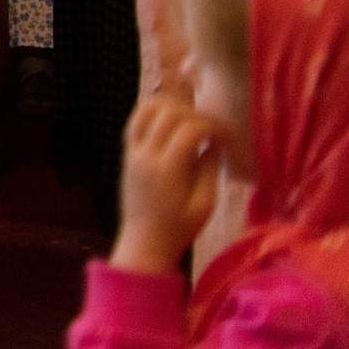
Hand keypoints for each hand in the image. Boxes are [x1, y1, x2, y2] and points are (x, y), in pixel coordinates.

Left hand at [111, 96, 221, 273]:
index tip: (222, 136)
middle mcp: (145, 155)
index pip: (189, 129)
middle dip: (193, 113)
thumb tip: (214, 141)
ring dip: (170, 107)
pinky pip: (135, 121)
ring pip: (145, 110)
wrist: (145, 240)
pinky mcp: (127, 153)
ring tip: (189, 120)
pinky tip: (171, 121)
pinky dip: (153, 112)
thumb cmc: (180, 227)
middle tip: (207, 128)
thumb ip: (210, 168)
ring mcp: (132, 152)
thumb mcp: (205, 203)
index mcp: (167, 169)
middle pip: (167, 113)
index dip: (210, 126)